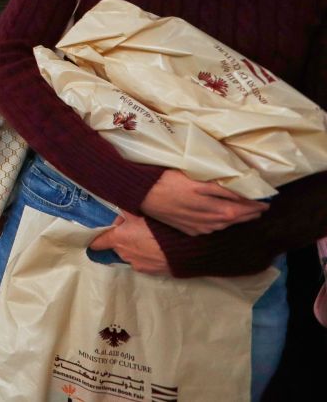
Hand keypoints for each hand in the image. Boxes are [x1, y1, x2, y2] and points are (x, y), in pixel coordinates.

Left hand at [89, 212, 170, 275]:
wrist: (180, 249)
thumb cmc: (157, 229)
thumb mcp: (139, 214)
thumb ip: (126, 212)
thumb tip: (118, 207)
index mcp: (118, 239)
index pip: (98, 242)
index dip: (95, 239)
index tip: (92, 239)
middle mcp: (124, 254)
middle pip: (117, 246)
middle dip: (123, 240)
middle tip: (135, 231)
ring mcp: (137, 264)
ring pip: (131, 255)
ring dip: (136, 248)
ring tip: (149, 240)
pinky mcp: (150, 272)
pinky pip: (144, 262)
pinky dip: (147, 256)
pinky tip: (157, 249)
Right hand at [139, 169, 267, 236]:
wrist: (142, 194)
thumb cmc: (167, 180)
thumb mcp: (195, 179)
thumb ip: (218, 187)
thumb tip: (240, 191)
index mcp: (211, 204)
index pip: (240, 206)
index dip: (254, 204)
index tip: (266, 201)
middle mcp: (207, 218)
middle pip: (234, 217)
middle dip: (250, 213)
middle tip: (261, 209)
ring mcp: (198, 226)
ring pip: (224, 225)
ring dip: (238, 220)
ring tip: (247, 215)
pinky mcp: (189, 229)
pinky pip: (211, 229)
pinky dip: (222, 225)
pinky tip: (223, 222)